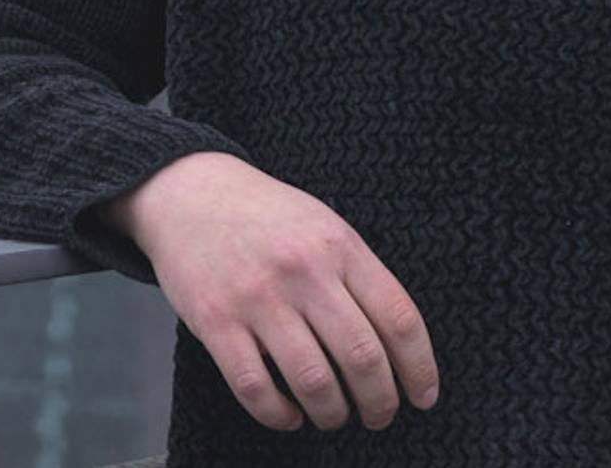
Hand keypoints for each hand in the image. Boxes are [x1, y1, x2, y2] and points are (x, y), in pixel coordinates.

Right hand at [106, 151, 440, 431]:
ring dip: (332, 414)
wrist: (188, 193)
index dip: (420, 368)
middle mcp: (303, 271)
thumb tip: (398, 350)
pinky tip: (289, 415)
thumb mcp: (325, 227)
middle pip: (362, 357)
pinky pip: (255, 388)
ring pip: (314, 381)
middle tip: (379, 416)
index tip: (422, 396)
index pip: (399, 319)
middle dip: (379, 402)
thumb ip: (359, 278)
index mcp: (339, 246)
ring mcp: (257, 297)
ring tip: (333, 416)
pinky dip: (279, 415)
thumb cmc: (267, 218)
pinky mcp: (215, 321)